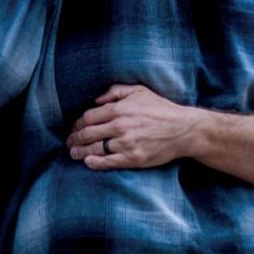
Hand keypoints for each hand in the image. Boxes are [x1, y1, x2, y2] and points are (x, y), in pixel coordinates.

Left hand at [66, 84, 199, 170]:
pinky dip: (95, 163)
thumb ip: (114, 91)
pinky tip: (87, 162)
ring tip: (73, 153)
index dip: (78, 123)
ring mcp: (126, 144)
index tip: (75, 128)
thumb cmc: (161, 108)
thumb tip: (96, 100)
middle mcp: (120, 126)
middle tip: (69, 142)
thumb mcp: (138, 91)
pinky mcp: (134, 159)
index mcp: (118, 109)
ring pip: (95, 149)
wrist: (183, 129)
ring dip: (80, 151)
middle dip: (75, 138)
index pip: (88, 117)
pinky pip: (109, 162)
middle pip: (88, 133)